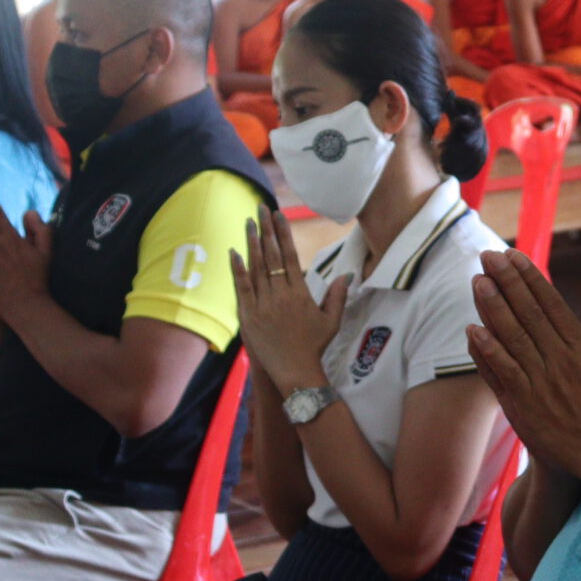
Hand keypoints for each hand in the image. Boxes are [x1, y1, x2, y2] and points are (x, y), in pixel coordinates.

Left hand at [231, 207, 344, 393]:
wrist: (295, 371)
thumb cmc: (315, 346)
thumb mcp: (331, 321)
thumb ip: (337, 296)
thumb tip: (346, 275)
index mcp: (300, 293)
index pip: (290, 255)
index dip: (283, 233)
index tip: (278, 215)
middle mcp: (280, 295)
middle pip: (270, 256)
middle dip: (265, 230)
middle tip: (260, 209)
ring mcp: (262, 305)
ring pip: (255, 268)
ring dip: (251, 244)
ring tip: (248, 223)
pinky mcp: (248, 316)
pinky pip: (242, 288)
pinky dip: (238, 270)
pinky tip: (234, 252)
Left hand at [465, 250, 580, 490]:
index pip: (551, 304)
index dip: (530, 278)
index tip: (514, 256)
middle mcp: (559, 362)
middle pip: (527, 314)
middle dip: (506, 282)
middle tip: (488, 256)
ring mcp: (539, 385)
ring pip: (511, 339)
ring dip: (492, 309)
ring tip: (476, 282)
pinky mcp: (524, 408)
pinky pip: (501, 375)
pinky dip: (486, 352)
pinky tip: (472, 331)